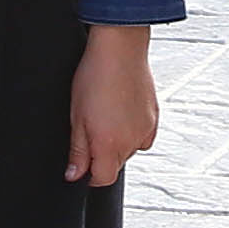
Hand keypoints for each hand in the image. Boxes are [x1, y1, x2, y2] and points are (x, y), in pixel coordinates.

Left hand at [66, 24, 155, 185]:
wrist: (120, 48)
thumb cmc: (95, 76)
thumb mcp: (76, 117)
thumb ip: (77, 151)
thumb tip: (74, 174)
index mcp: (110, 145)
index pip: (103, 179)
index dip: (89, 174)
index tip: (82, 162)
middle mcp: (132, 141)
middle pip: (116, 165)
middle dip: (102, 155)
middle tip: (91, 127)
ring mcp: (146, 128)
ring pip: (129, 150)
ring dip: (118, 142)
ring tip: (106, 114)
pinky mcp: (154, 116)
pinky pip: (143, 136)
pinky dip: (132, 131)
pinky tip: (122, 112)